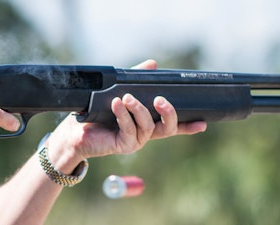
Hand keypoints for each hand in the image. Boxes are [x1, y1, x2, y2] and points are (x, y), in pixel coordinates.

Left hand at [46, 60, 206, 172]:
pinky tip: (117, 104)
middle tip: (160, 99)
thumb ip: (136, 80)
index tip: (203, 122)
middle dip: (168, 113)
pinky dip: (123, 115)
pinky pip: (128, 129)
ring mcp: (134, 141)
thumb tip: (153, 63)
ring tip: (127, 97)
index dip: (188, 125)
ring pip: (147, 127)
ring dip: (138, 109)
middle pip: (167, 128)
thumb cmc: (98, 111)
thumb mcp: (119, 91)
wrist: (76, 130)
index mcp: (147, 123)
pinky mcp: (122, 145)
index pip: (171, 125)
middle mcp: (144, 134)